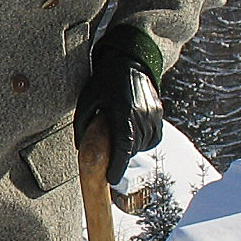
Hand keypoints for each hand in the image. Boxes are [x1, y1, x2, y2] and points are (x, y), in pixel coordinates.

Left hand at [74, 37, 164, 185]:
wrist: (128, 61)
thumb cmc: (104, 81)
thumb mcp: (87, 100)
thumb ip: (83, 126)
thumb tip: (82, 150)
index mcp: (122, 112)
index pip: (123, 147)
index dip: (118, 166)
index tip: (111, 179)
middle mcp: (141, 115)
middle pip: (133, 148)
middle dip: (121, 157)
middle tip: (109, 159)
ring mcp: (153, 113)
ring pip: (144, 144)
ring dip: (132, 148)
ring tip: (120, 141)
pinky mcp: (159, 112)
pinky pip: (154, 136)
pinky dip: (144, 141)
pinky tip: (134, 136)